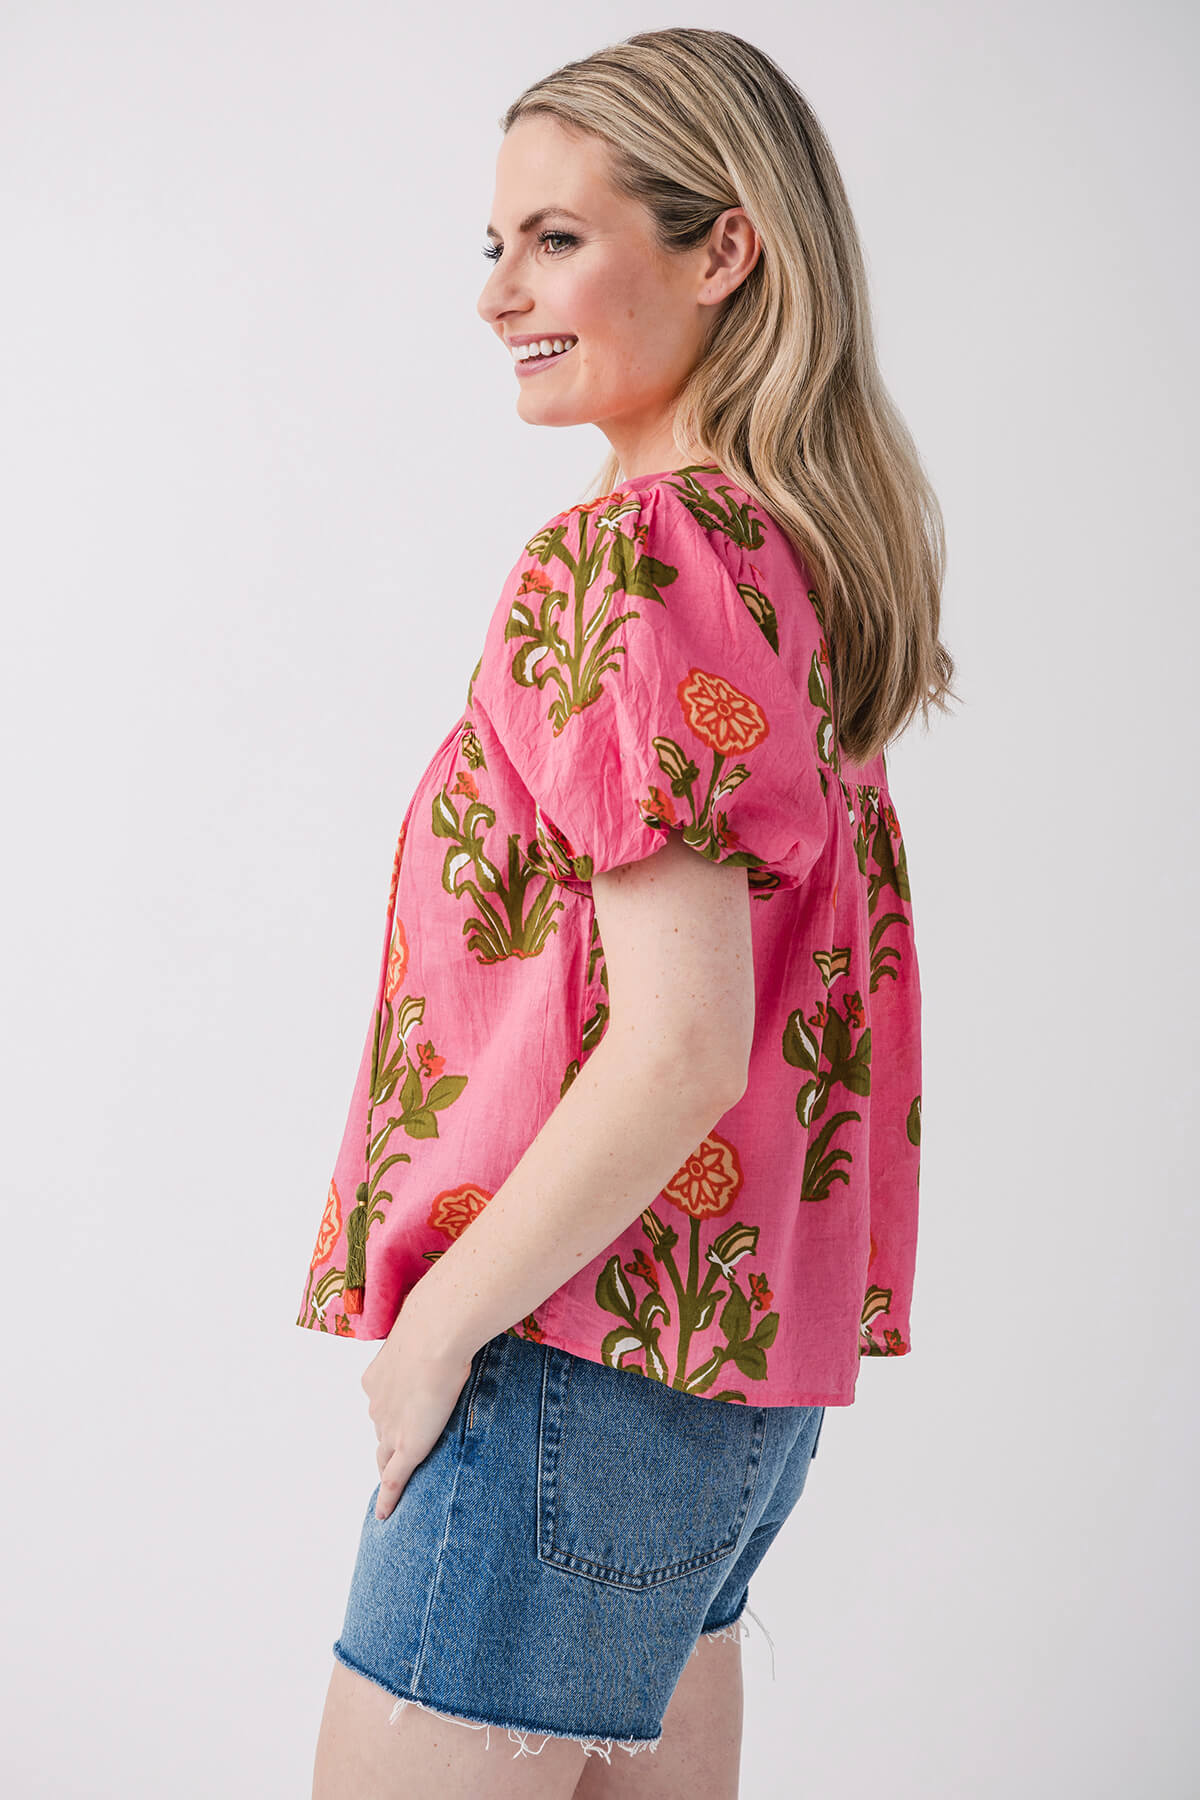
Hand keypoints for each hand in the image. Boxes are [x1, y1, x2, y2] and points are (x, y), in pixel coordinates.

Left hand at [361, 1322, 473, 1521]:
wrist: (437, 1331)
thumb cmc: (438, 1321)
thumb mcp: (429, 1332)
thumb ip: (434, 1340)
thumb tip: (454, 1326)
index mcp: (377, 1378)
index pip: (382, 1407)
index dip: (390, 1419)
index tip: (397, 1425)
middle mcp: (377, 1404)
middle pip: (381, 1433)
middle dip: (387, 1445)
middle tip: (396, 1459)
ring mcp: (390, 1426)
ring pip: (385, 1456)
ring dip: (389, 1468)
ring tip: (396, 1486)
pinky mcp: (407, 1445)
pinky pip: (393, 1480)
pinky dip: (388, 1498)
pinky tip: (385, 1514)